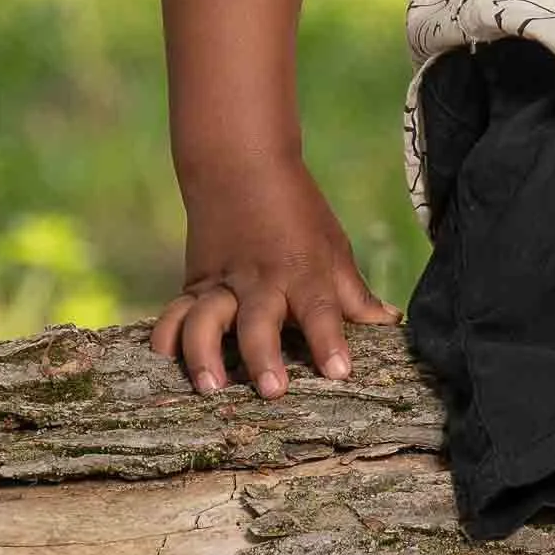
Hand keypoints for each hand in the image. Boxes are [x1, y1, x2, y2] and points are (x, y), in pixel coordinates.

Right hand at [150, 159, 399, 396]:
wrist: (241, 165)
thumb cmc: (297, 213)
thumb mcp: (332, 248)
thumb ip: (354, 294)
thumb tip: (389, 324)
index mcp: (303, 272)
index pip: (320, 310)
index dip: (329, 340)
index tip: (338, 372)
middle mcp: (261, 281)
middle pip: (260, 320)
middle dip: (263, 355)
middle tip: (270, 389)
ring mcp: (223, 283)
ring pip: (207, 318)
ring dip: (205, 353)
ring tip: (210, 386)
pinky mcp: (195, 284)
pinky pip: (175, 312)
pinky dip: (166, 335)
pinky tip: (165, 361)